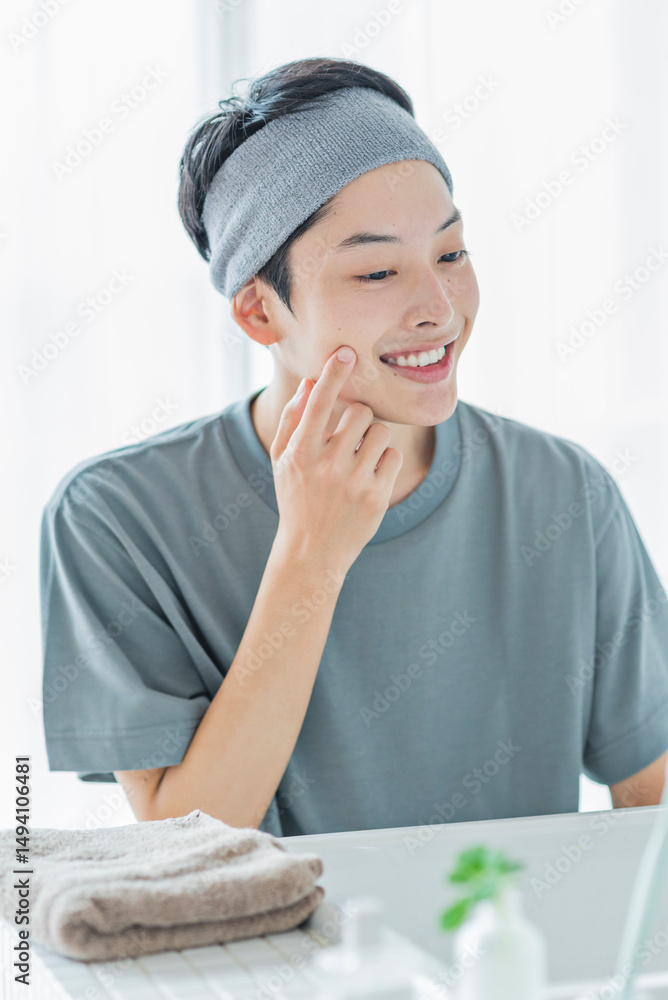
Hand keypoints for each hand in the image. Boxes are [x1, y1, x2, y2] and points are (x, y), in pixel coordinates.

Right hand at [270, 346, 403, 572]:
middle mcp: (326, 465)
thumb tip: (311, 382)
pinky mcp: (376, 496)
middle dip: (360, 418)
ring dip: (374, 439)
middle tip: (352, 434)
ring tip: (361, 457)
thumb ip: (292, 420)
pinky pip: (394, 456)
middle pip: (360, 413)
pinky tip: (370, 476)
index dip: (333, 374)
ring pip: (381, 432)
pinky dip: (385, 461)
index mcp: (300, 453)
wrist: (312, 552)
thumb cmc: (296, 498)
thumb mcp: (282, 461)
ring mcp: (353, 482)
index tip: (345, 353)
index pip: (318, 403)